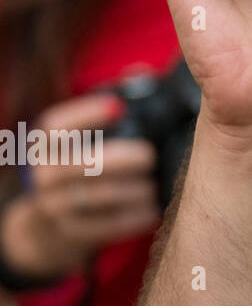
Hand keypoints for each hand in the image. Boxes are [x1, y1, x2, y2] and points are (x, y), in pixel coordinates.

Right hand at [2, 93, 157, 277]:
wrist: (49, 226)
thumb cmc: (82, 169)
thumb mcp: (82, 141)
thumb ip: (110, 109)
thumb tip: (140, 71)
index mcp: (47, 146)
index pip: (56, 127)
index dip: (85, 115)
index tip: (118, 106)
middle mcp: (43, 175)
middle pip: (82, 164)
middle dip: (122, 159)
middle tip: (148, 156)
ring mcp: (53, 206)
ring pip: (97, 196)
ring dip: (134, 190)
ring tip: (154, 185)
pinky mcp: (70, 233)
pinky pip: (106, 226)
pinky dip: (135, 216)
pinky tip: (153, 209)